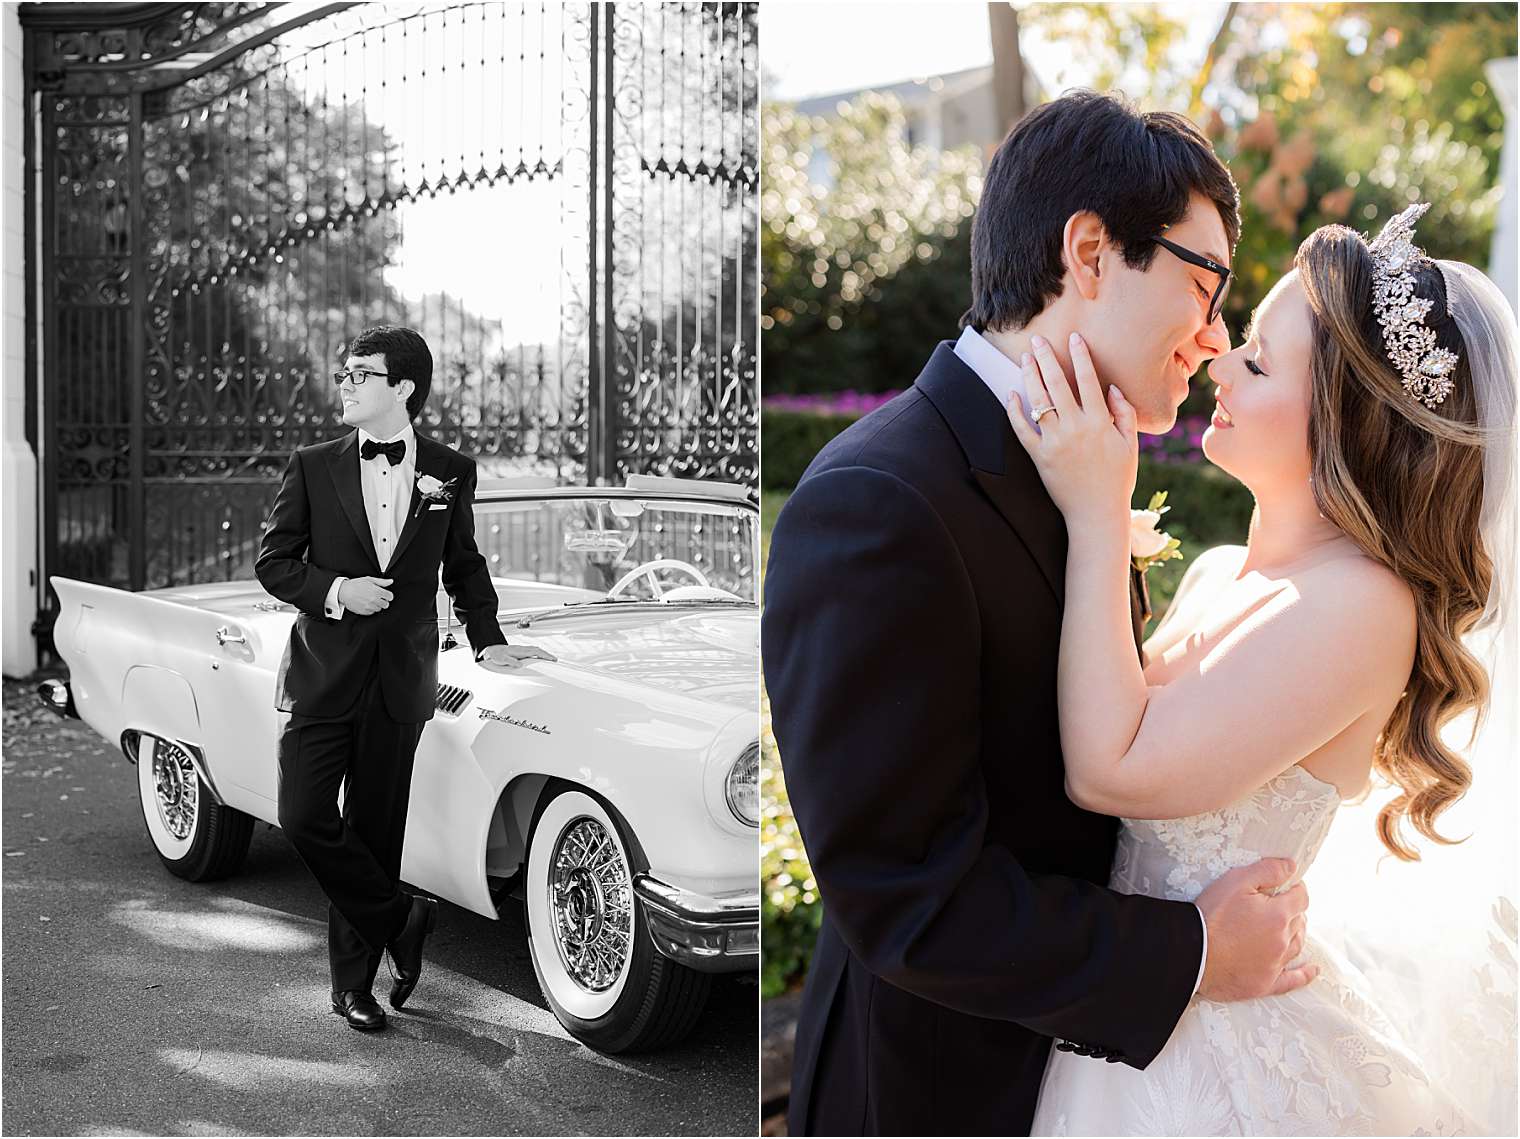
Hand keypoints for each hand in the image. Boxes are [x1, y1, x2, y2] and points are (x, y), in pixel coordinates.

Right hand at [337, 576, 392, 615]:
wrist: (343, 591)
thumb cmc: (355, 585)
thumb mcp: (369, 580)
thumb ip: (382, 582)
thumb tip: (391, 581)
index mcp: (376, 591)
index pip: (390, 597)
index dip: (388, 595)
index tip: (385, 594)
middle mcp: (373, 600)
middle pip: (386, 604)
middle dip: (383, 601)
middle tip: (378, 597)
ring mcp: (368, 606)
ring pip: (379, 609)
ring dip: (377, 605)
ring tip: (370, 600)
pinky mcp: (363, 611)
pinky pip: (372, 612)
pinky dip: (370, 609)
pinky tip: (366, 603)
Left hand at [477, 643, 557, 670]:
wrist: (492, 650)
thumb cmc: (497, 655)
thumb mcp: (503, 659)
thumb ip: (512, 662)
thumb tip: (520, 665)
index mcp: (520, 650)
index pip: (536, 651)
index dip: (545, 655)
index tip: (552, 659)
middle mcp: (522, 649)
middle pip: (538, 650)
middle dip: (547, 654)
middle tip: (555, 660)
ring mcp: (522, 650)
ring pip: (536, 650)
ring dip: (544, 654)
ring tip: (550, 659)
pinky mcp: (521, 652)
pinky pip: (532, 652)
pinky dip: (539, 654)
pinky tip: (540, 658)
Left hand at [1006, 332, 1137, 529]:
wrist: (1096, 513)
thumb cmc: (1117, 480)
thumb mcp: (1130, 445)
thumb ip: (1124, 414)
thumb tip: (1112, 388)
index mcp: (1100, 423)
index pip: (1088, 380)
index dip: (1080, 356)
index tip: (1074, 337)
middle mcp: (1076, 428)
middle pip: (1057, 385)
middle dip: (1047, 358)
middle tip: (1038, 340)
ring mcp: (1055, 442)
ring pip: (1038, 402)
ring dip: (1030, 377)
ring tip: (1025, 359)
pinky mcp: (1039, 457)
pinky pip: (1022, 430)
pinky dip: (1014, 411)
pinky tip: (1010, 394)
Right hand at [1196, 857, 1317, 1001]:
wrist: (1191, 953)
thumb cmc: (1211, 915)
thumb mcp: (1235, 881)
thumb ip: (1267, 871)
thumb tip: (1292, 866)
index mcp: (1279, 915)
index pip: (1301, 898)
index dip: (1295, 888)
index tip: (1286, 885)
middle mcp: (1282, 941)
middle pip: (1299, 921)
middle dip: (1292, 910)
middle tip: (1276, 904)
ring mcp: (1275, 964)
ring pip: (1297, 945)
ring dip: (1295, 933)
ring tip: (1287, 926)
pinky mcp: (1265, 984)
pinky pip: (1293, 980)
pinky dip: (1304, 974)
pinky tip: (1312, 969)